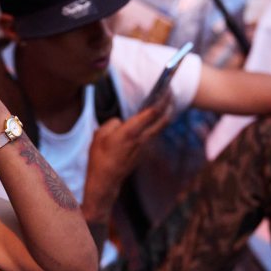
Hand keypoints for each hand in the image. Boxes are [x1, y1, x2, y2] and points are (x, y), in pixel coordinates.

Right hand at [84, 100, 171, 214]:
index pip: (152, 112)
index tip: (167, 89)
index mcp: (130, 131)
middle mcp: (141, 139)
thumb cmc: (99, 158)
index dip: (162, 99)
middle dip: (169, 106)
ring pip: (159, 128)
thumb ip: (112, 124)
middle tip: (171, 94)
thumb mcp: (99, 135)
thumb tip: (120, 122)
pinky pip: (151, 136)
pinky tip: (151, 121)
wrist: (105, 181)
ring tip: (164, 105)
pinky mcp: (142, 153)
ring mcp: (143, 147)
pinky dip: (155, 126)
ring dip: (163, 116)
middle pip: (162, 120)